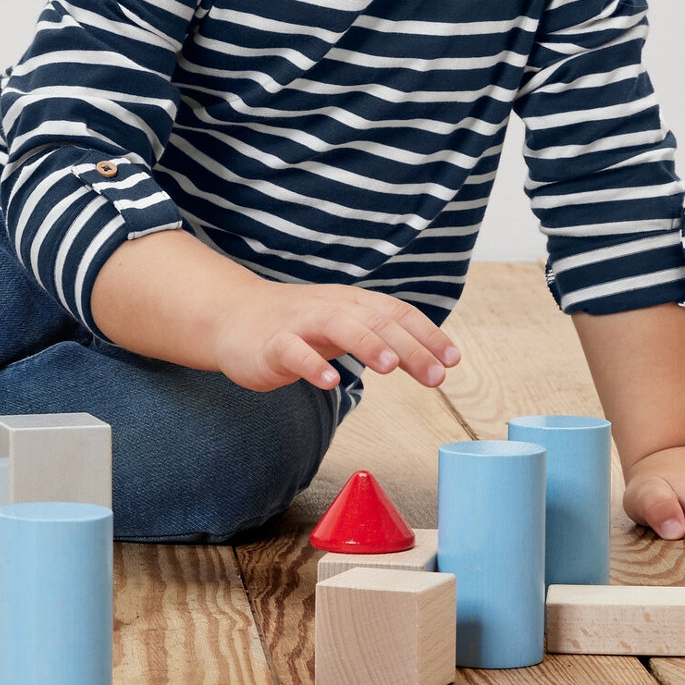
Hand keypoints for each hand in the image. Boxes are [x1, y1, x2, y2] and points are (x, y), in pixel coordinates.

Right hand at [214, 282, 460, 392]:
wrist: (232, 315)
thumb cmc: (296, 324)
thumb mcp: (342, 324)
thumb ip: (380, 337)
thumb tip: (431, 357)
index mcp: (351, 303)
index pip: (396, 312)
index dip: (427, 334)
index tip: (453, 360)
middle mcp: (330, 307)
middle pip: (375, 320)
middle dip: (409, 347)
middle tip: (436, 375)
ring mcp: (299, 323)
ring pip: (337, 325)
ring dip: (366, 343)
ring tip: (390, 367)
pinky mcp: (271, 343)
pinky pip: (293, 351)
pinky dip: (311, 364)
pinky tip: (329, 382)